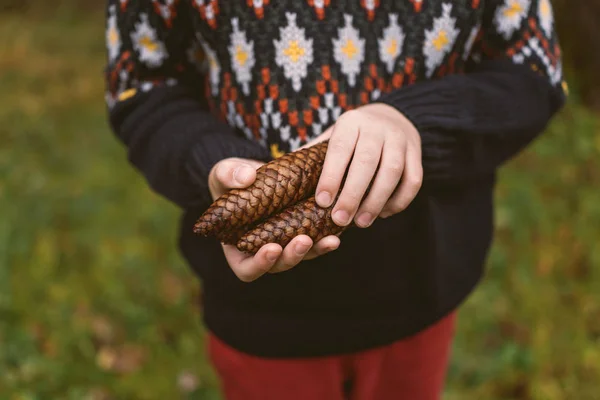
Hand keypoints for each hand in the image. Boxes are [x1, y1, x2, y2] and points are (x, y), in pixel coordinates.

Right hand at [208, 158, 340, 281]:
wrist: (255, 173)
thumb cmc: (231, 179)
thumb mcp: (224, 174)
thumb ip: (229, 175)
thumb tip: (247, 177)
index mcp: (238, 248)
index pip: (247, 269)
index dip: (260, 264)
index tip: (272, 248)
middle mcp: (263, 251)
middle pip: (280, 265)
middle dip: (293, 256)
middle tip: (303, 241)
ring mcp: (285, 242)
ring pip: (302, 255)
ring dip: (316, 249)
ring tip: (330, 239)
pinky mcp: (303, 230)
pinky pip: (316, 239)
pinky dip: (326, 236)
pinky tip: (338, 229)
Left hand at [311, 103, 422, 227]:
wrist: (392, 117)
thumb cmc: (353, 136)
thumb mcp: (333, 136)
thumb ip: (314, 155)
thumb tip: (282, 178)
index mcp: (350, 123)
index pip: (340, 149)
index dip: (331, 176)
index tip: (321, 202)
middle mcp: (377, 128)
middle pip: (366, 162)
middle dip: (352, 194)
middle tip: (339, 220)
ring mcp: (400, 139)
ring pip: (392, 172)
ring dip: (376, 201)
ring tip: (361, 223)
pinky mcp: (417, 153)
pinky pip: (413, 180)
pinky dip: (399, 201)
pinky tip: (383, 214)